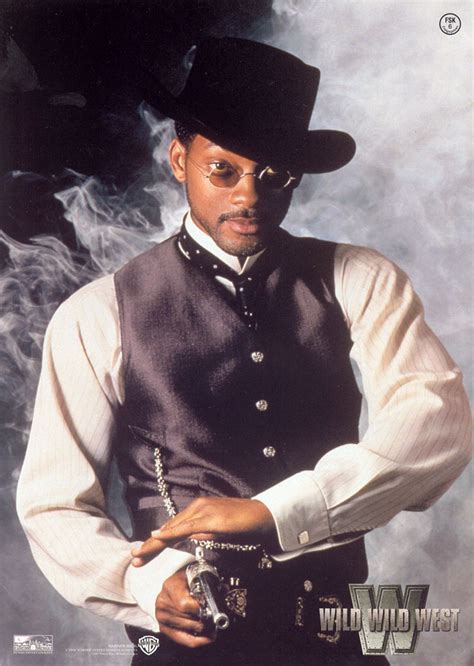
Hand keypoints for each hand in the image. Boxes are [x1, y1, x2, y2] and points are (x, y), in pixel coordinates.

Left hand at [131, 497, 275, 564]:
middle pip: (169, 528)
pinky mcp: (210, 517)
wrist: (263, 515)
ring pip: (173, 528)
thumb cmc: (243, 523)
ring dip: (155, 542)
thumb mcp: (219, 531)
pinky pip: (186, 527)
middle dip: (150, 544)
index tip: (142, 553)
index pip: (173, 528)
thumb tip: (191, 540)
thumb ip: (204, 534)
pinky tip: (159, 537)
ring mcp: (203, 510)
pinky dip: (171, 533)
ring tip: (140, 554)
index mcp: (198, 510)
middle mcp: (197, 507)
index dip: (156, 542)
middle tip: (134, 557)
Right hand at [155, 568, 214, 647]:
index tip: (210, 608)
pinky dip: (199, 640)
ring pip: (190, 628)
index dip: (199, 609)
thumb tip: (224, 590)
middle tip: (217, 617)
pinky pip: (185, 640)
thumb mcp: (194, 575)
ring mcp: (162, 617)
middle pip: (189, 618)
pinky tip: (209, 636)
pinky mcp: (164, 628)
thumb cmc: (185, 579)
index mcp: (170, 586)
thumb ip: (209, 582)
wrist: (172, 584)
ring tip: (213, 624)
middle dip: (206, 619)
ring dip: (204, 628)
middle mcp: (163, 602)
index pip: (184, 604)